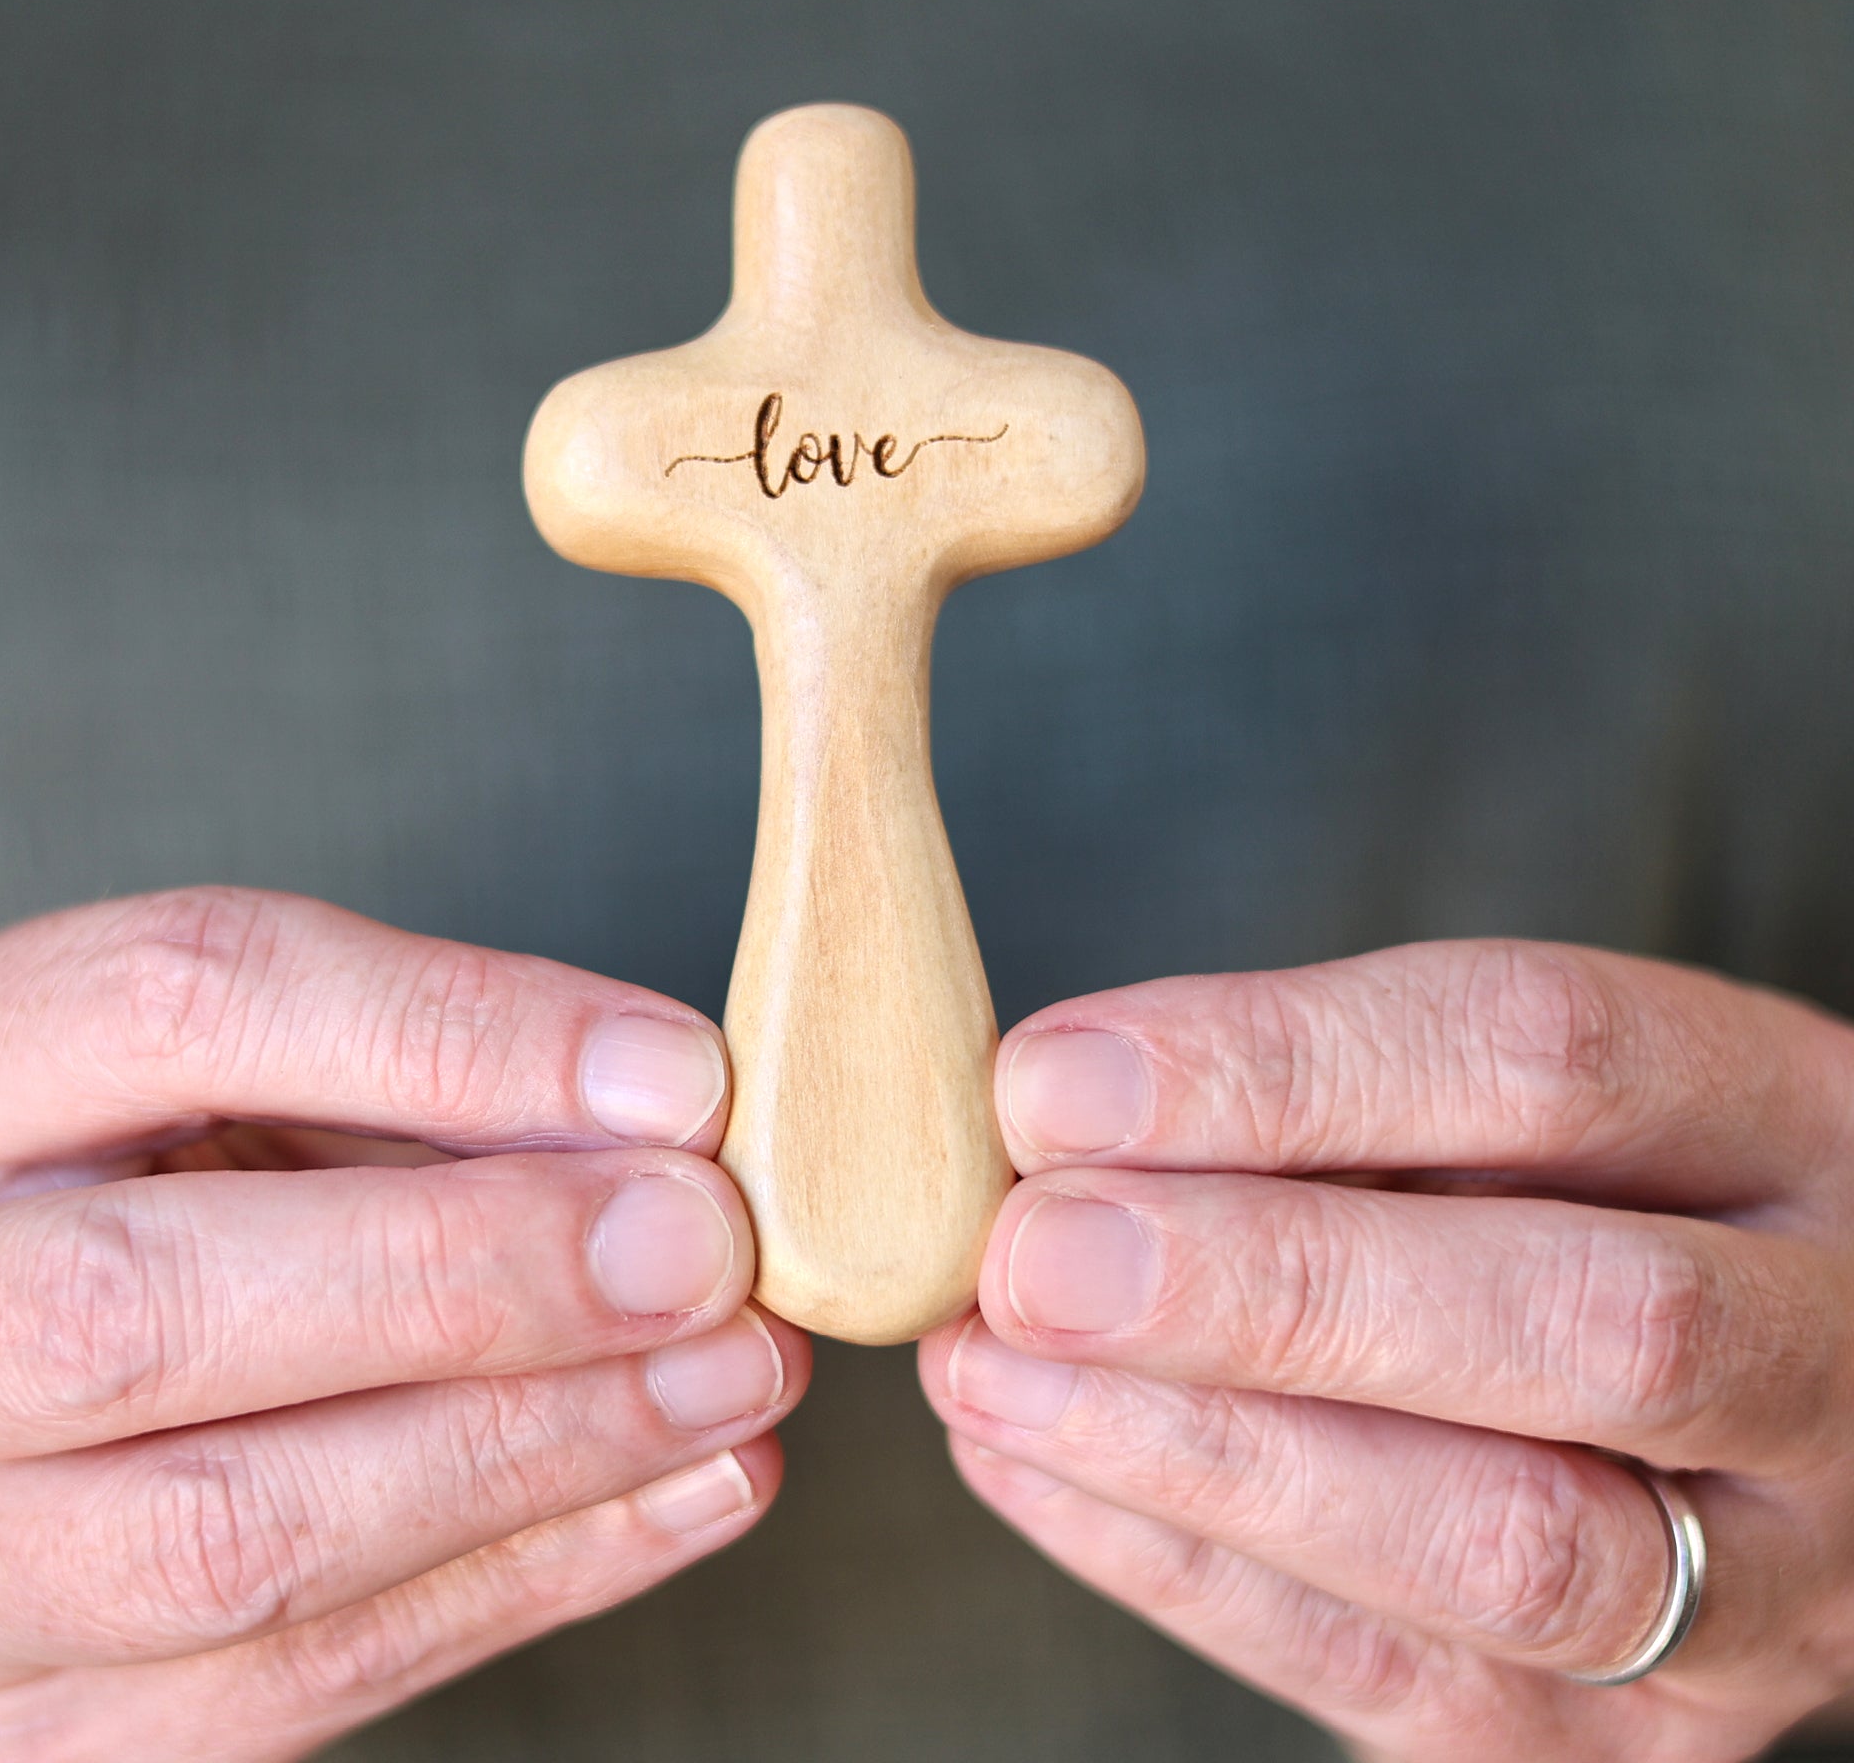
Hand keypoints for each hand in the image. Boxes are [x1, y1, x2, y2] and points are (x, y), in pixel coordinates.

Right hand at [0, 887, 806, 1762]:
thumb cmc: (75, 1192)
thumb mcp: (184, 1072)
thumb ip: (389, 1068)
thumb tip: (654, 1111)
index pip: (173, 1010)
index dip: (447, 1034)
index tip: (673, 1073)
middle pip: (150, 1305)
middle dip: (476, 1275)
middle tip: (706, 1247)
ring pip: (230, 1538)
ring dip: (540, 1452)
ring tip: (737, 1374)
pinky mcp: (20, 1732)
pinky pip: (283, 1693)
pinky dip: (524, 1583)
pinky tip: (682, 1490)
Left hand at [921, 941, 1853, 1760]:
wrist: (1769, 1411)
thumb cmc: (1587, 1196)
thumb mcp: (1514, 1094)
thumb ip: (1323, 1089)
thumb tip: (1056, 1114)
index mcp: (1792, 1128)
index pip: (1553, 1060)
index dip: (1282, 1066)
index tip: (1053, 1083)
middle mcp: (1824, 1365)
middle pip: (1585, 1323)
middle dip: (1270, 1288)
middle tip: (1031, 1256)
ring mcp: (1765, 1587)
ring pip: (1505, 1547)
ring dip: (1199, 1456)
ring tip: (985, 1369)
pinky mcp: (1638, 1743)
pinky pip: (1402, 1679)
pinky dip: (1181, 1570)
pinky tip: (1026, 1466)